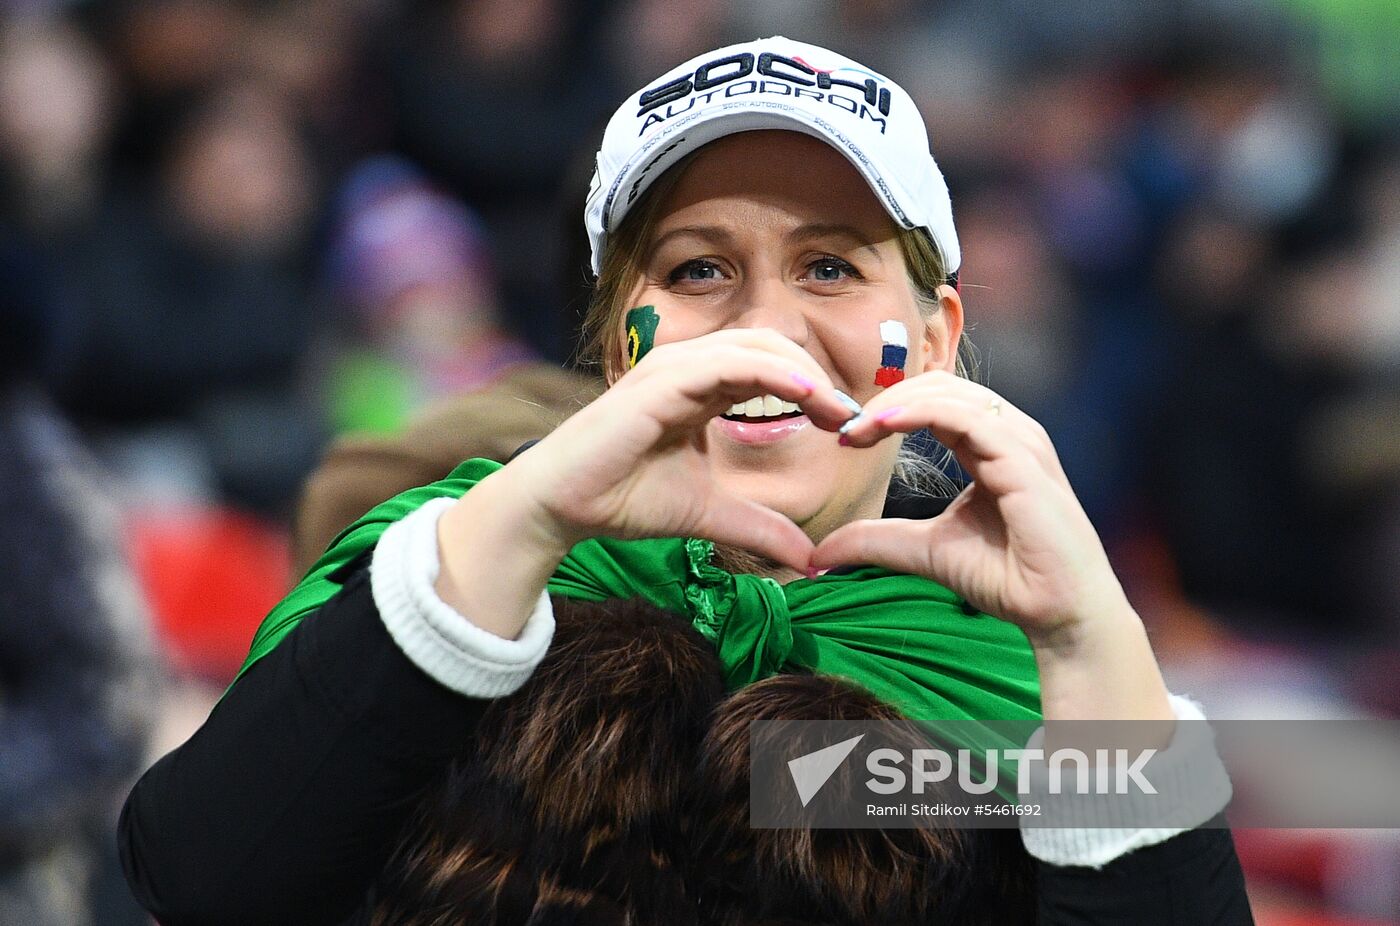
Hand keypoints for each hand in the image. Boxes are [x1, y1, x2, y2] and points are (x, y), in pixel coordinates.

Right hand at [503, 328, 852, 571]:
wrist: (562, 507)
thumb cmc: (622, 499)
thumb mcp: (708, 515)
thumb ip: (758, 528)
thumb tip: (810, 559)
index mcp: (700, 387)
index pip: (771, 367)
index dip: (815, 389)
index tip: (847, 427)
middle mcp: (687, 367)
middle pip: (771, 345)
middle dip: (818, 377)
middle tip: (851, 420)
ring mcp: (672, 368)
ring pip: (754, 346)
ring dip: (805, 374)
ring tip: (838, 409)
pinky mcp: (659, 381)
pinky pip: (725, 363)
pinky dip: (771, 373)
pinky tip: (805, 394)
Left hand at [810, 371, 1127, 645]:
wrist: (1058, 612)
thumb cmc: (1006, 578)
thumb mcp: (923, 551)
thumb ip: (875, 541)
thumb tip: (817, 553)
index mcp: (990, 445)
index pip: (934, 402)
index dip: (886, 411)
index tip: (845, 438)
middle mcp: (1008, 435)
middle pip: (939, 386)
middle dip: (885, 400)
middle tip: (844, 429)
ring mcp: (1020, 442)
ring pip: (949, 392)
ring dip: (894, 404)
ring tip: (856, 429)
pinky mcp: (1024, 459)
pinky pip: (965, 416)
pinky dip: (918, 414)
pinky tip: (882, 427)